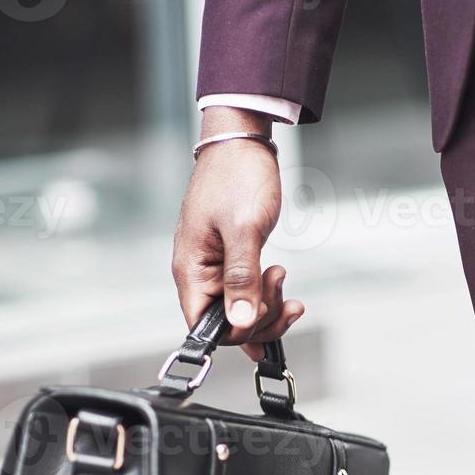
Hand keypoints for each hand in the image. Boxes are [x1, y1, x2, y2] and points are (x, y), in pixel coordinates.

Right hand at [172, 107, 304, 360]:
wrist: (242, 143)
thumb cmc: (236, 177)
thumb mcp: (244, 229)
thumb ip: (241, 278)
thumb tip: (241, 322)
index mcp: (191, 270)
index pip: (205, 326)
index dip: (238, 331)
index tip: (264, 312)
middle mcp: (199, 274)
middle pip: (227, 324)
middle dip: (260, 316)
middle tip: (282, 290)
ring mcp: (215, 268)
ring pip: (241, 311)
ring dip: (268, 305)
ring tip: (283, 275)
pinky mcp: (232, 260)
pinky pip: (247, 293)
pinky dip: (267, 295)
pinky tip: (282, 286)